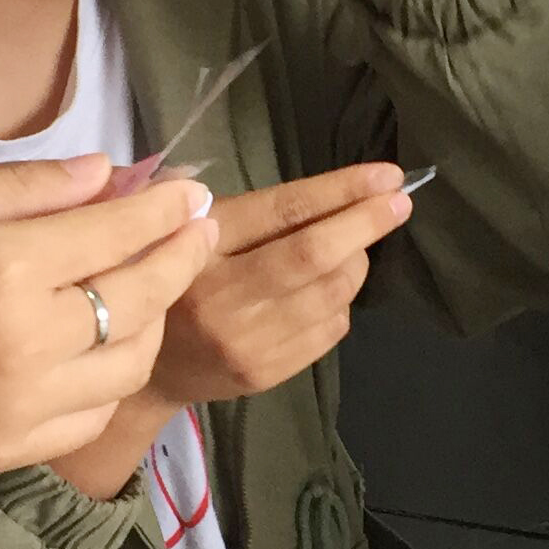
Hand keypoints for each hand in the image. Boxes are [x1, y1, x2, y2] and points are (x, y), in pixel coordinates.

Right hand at [0, 156, 218, 489]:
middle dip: (181, 256)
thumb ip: (17, 188)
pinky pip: (94, 415)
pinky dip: (114, 378)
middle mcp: (28, 339)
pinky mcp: (11, 451)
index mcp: (1, 265)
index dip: (164, 209)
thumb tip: (103, 173)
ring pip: (132, 362)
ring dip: (155, 320)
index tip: (191, 191)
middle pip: (141, 296)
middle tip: (199, 229)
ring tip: (150, 288)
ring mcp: (25, 405)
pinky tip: (104, 350)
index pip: (117, 232)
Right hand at [152, 163, 414, 407]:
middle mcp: (223, 298)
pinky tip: (325, 290)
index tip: (387, 175)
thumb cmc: (175, 280)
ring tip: (351, 247)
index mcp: (201, 248)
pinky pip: (330, 329)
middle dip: (366, 224)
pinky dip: (341, 300)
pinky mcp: (266, 373)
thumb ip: (248, 213)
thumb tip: (339, 192)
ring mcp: (247, 342)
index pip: (282, 212)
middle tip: (399, 202)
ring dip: (356, 261)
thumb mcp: (189, 231)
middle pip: (315, 255)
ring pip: (332, 293)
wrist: (148, 369)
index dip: (339, 191)